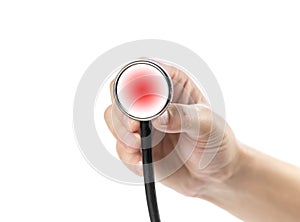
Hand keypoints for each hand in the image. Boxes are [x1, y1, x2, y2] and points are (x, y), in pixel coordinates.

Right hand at [104, 61, 239, 197]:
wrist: (215, 174)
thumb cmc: (216, 142)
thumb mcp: (208, 125)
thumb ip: (184, 117)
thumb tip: (157, 116)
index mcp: (172, 84)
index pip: (145, 68)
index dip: (135, 78)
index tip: (140, 99)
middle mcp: (152, 101)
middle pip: (120, 91)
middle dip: (122, 109)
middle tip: (135, 126)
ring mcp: (142, 124)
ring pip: (112, 116)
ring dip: (121, 131)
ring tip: (139, 145)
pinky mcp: (137, 145)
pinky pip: (120, 145)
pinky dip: (125, 152)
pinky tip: (141, 160)